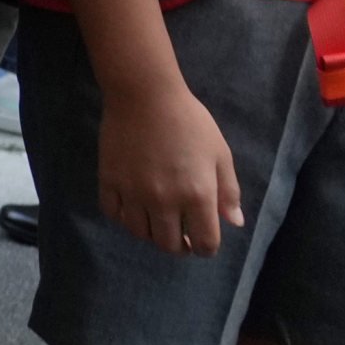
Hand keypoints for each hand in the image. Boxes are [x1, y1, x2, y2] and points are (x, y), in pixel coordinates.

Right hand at [98, 79, 240, 256]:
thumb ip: (228, 191)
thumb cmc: (189, 121)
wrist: (145, 96)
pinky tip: (133, 207)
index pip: (204, 243)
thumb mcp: (220, 153)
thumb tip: (235, 222)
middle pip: (169, 244)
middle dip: (179, 245)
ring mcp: (133, 194)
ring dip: (151, 233)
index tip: (203, 241)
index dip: (206, 247)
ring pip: (140, 233)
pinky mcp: (109, 182)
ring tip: (157, 222)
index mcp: (197, 195)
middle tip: (181, 235)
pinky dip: (124, 218)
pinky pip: (114, 214)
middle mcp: (164, 201)